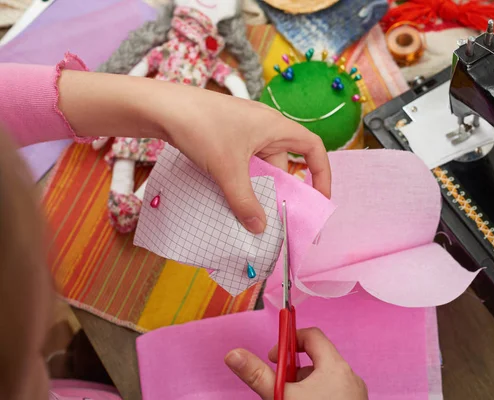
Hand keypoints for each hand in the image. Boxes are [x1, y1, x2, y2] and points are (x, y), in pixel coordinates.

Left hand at [58, 71, 330, 233]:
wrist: (162, 107)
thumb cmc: (202, 129)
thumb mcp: (227, 170)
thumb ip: (244, 201)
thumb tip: (260, 229)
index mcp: (276, 127)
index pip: (313, 148)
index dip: (321, 173)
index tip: (318, 198)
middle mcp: (265, 128)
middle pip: (285, 162)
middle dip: (283, 189)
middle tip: (280, 217)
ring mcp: (244, 131)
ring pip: (261, 165)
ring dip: (259, 188)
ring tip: (252, 213)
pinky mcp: (226, 136)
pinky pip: (245, 162)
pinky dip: (243, 181)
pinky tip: (231, 198)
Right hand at [224, 328, 367, 399]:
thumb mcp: (281, 398)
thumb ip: (257, 375)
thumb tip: (233, 354)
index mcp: (335, 366)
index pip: (313, 335)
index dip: (290, 341)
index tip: (273, 358)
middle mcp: (350, 376)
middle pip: (318, 358)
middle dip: (293, 370)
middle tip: (279, 387)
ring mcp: (355, 394)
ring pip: (325, 379)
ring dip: (304, 385)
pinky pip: (334, 392)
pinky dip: (317, 396)